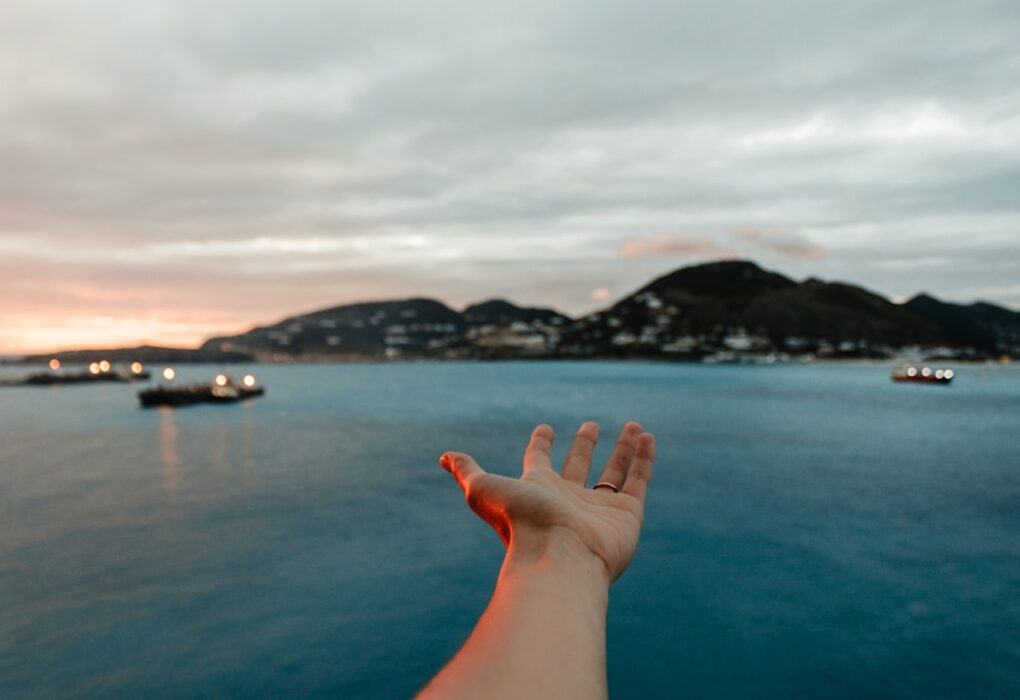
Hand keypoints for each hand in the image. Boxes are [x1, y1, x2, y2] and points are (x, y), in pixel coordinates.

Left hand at [439, 422, 655, 581]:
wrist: (557, 558)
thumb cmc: (519, 523)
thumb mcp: (484, 490)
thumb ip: (467, 471)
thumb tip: (444, 457)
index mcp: (538, 490)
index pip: (539, 461)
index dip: (540, 443)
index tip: (545, 428)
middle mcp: (568, 499)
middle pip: (578, 466)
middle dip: (585, 445)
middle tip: (590, 425)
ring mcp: (599, 508)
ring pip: (614, 472)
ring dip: (623, 448)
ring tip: (634, 426)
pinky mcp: (627, 515)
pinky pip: (638, 482)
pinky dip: (644, 460)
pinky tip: (647, 438)